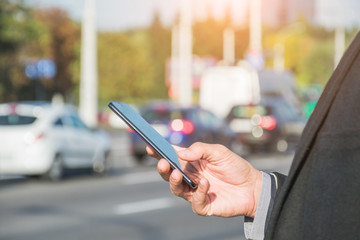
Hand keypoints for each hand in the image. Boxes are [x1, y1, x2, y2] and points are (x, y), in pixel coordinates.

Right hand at [146, 142, 261, 217]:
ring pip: (177, 190)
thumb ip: (200, 150)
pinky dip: (199, 192)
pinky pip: (194, 202)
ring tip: (178, 173)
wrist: (253, 187)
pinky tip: (206, 184)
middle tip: (162, 162)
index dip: (159, 152)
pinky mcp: (204, 205)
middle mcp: (190, 177)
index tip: (150, 147)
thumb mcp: (218, 152)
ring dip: (174, 181)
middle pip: (169, 174)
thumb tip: (179, 153)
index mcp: (191, 163)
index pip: (172, 157)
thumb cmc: (235, 167)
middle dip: (163, 168)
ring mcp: (195, 192)